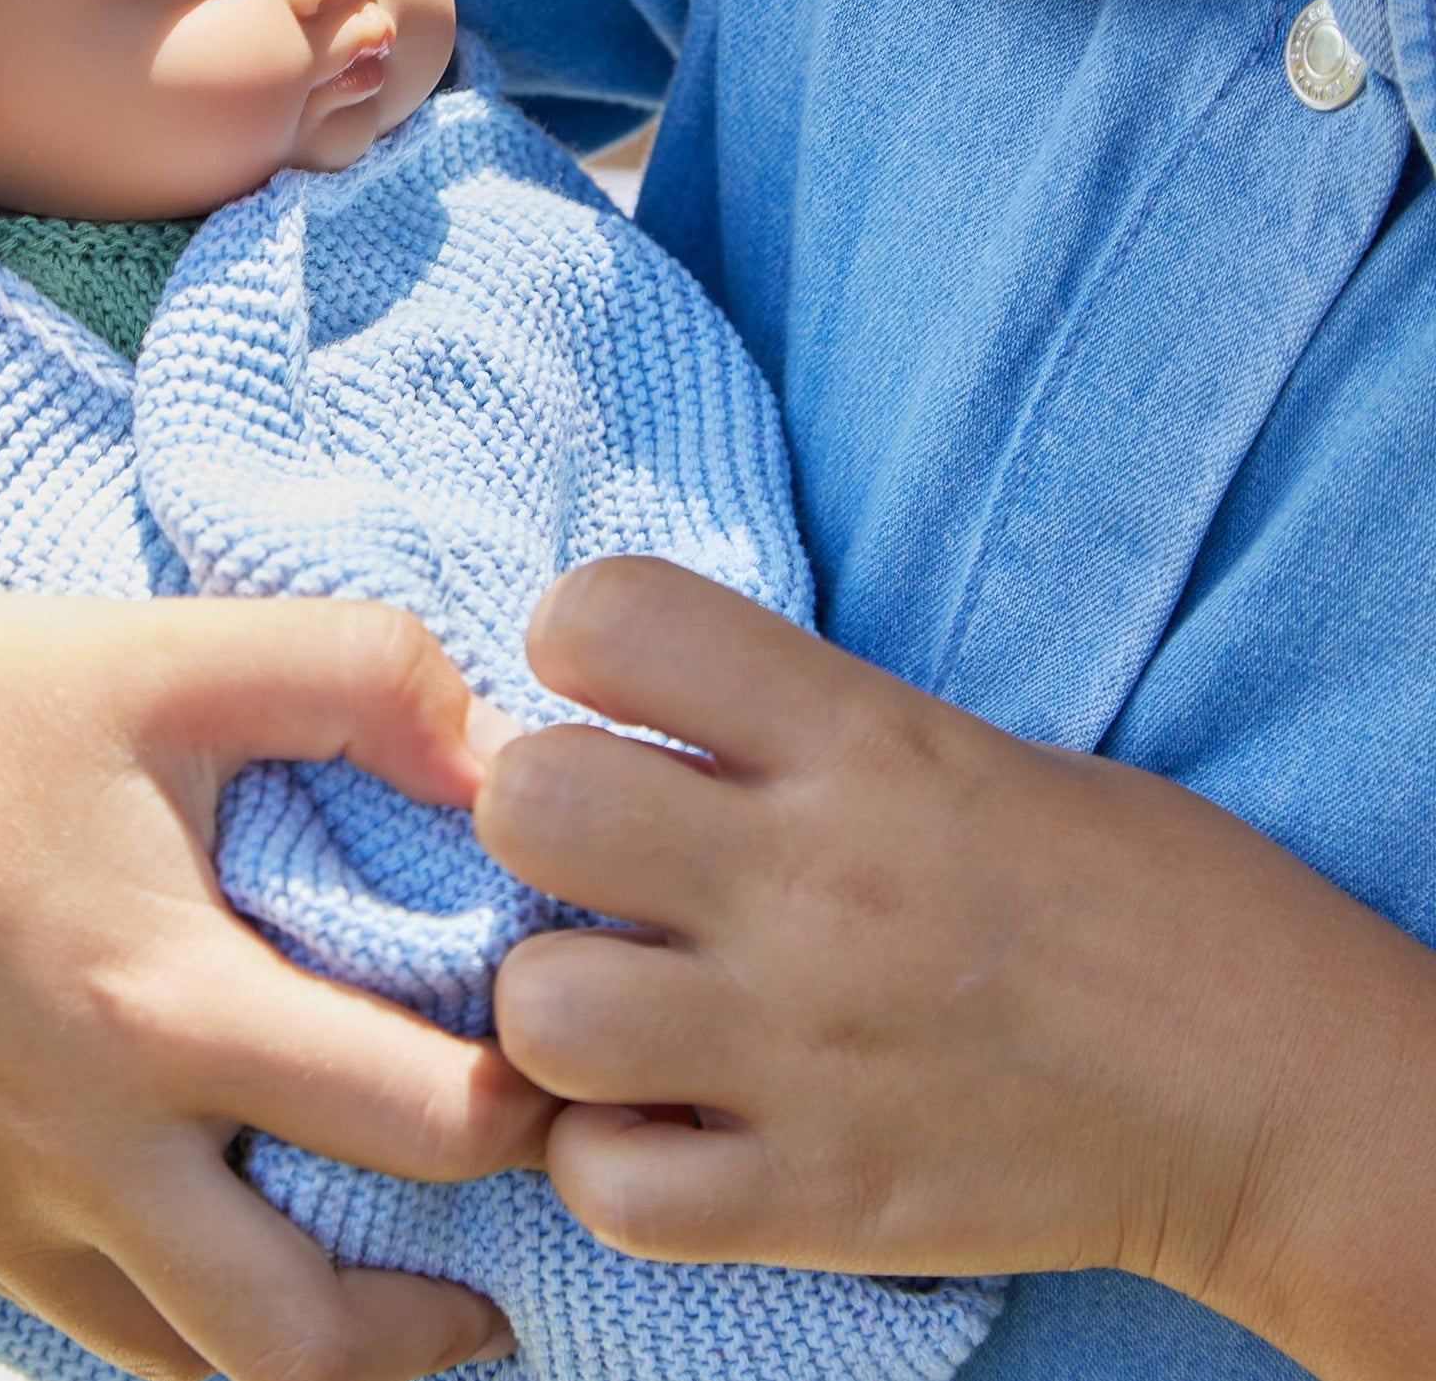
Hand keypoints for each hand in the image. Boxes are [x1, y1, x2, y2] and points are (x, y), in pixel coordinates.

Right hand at [0, 583, 535, 1380]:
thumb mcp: (189, 651)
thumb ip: (372, 678)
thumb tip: (514, 764)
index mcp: (161, 1006)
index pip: (419, 1129)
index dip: (531, 1114)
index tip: (568, 1069)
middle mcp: (79, 1141)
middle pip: (306, 1340)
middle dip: (441, 1322)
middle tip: (518, 1260)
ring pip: (192, 1368)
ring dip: (319, 1353)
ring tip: (401, 1296)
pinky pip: (95, 1323)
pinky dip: (198, 1324)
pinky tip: (246, 1245)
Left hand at [476, 558, 1435, 1379]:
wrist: (1287, 1102)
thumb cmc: (1144, 897)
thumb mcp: (977, 749)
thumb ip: (801, 729)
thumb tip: (631, 722)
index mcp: (865, 743)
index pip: (616, 615)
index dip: (574, 637)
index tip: (603, 686)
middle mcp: (815, 884)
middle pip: (532, 801)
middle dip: (536, 818)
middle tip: (597, 857)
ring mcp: (806, 1054)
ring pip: (538, 1009)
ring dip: (558, 1008)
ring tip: (624, 1009)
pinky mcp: (820, 1204)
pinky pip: (606, 1187)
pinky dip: (610, 1161)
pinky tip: (666, 1126)